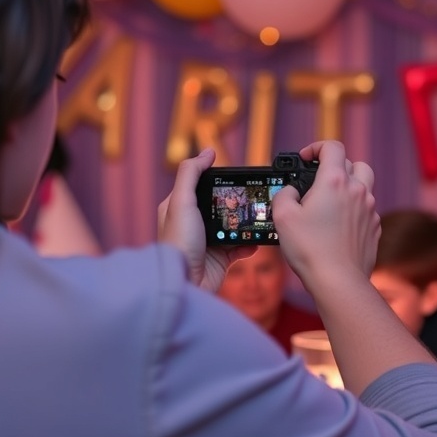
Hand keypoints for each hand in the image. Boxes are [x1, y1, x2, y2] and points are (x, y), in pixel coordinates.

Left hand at [158, 148, 255, 290]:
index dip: (214, 178)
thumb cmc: (179, 243)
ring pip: (231, 225)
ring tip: (258, 215)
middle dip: (235, 201)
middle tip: (252, 194)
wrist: (187, 284)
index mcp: (178, 207)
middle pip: (218, 204)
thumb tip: (208, 152)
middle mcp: (192, 223)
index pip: (198, 185)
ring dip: (245, 221)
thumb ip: (191, 173)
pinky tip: (256, 239)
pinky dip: (249, 243)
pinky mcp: (220, 258)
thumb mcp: (181, 201)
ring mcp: (207, 241)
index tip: (234, 174)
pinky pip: (240, 247)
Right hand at [271, 140, 379, 285]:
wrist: (338, 280)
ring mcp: (369, 209)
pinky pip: (366, 209)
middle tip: (319, 181)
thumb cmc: (310, 249)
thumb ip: (284, 194)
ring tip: (329, 204)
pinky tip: (338, 225)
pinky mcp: (374, 227)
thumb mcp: (282, 217)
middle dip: (336, 166)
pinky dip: (354, 209)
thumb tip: (290, 191)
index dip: (317, 148)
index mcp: (334, 182)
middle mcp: (357, 191)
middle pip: (354, 163)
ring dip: (348, 187)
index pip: (332, 147)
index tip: (306, 159)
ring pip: (364, 185)